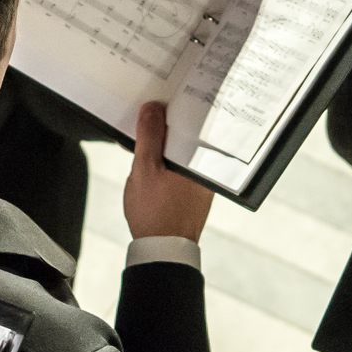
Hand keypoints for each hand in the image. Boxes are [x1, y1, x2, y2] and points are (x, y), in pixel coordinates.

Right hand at [124, 102, 211, 242]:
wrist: (163, 249)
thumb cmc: (156, 215)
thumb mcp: (145, 169)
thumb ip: (148, 137)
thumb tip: (151, 110)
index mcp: (199, 159)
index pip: (190, 122)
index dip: (172, 108)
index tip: (156, 102)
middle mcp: (207, 168)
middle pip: (188, 135)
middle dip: (168, 124)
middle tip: (148, 116)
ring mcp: (203, 180)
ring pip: (185, 151)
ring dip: (167, 143)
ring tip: (147, 139)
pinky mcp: (197, 191)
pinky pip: (184, 166)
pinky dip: (170, 160)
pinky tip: (154, 163)